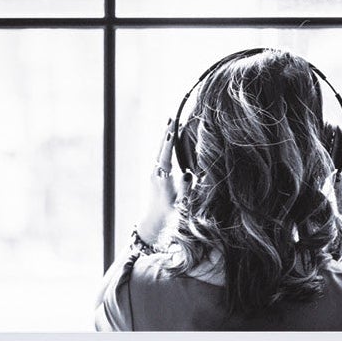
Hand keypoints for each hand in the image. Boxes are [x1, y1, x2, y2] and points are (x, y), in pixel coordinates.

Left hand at [136, 118, 182, 243]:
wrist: (154, 223)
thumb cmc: (169, 215)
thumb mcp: (180, 203)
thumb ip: (185, 187)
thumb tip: (188, 173)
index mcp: (162, 178)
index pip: (165, 155)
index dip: (169, 142)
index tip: (172, 129)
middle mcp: (155, 173)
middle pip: (160, 148)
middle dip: (166, 133)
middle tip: (171, 117)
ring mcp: (153, 173)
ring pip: (159, 151)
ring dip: (165, 137)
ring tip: (170, 122)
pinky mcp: (154, 175)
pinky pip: (160, 156)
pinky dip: (165, 146)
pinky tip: (168, 139)